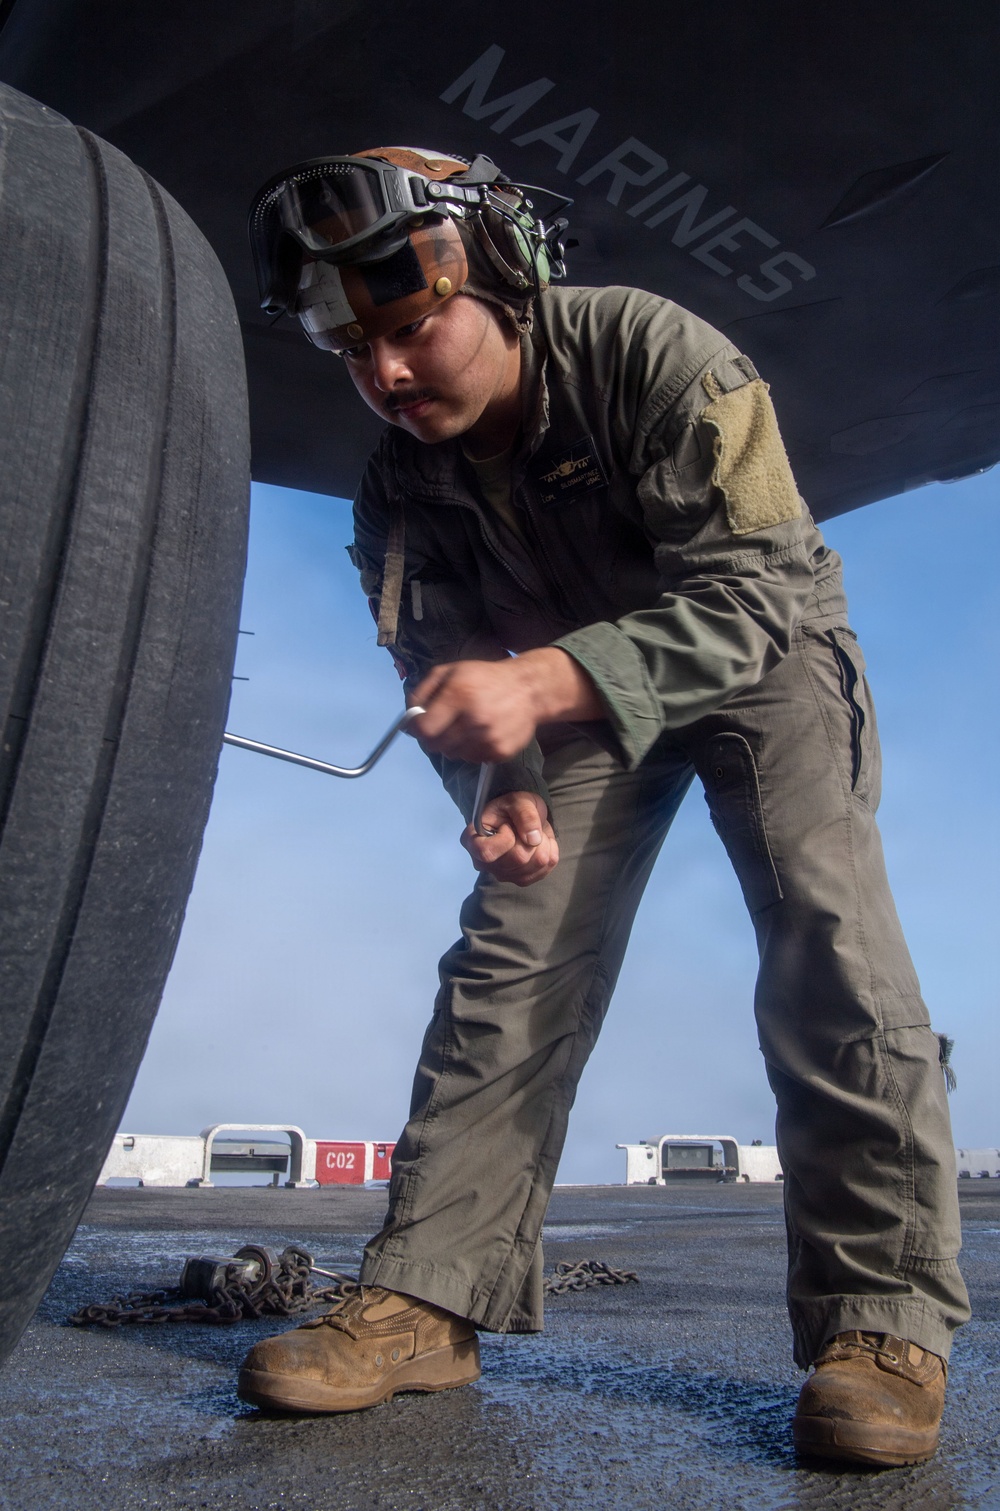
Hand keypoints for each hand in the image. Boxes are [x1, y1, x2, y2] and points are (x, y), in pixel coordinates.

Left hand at [411, 648, 603, 763]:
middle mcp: (473, 720)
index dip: (417, 729)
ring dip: (452, 744)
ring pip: (452, 755)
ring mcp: (488, 739)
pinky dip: (471, 750)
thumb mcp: (450, 672)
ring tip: (466, 727)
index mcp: (458, 695)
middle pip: (435, 745)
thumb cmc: (484, 678)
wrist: (529, 689)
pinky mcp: (500, 753)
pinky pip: (472, 759)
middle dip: (433, 737)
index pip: (423, 729)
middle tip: (444, 725)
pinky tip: (481, 733)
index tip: (421, 724)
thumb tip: (407, 720)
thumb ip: (422, 692)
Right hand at [461, 791, 558, 885]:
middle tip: (525, 827)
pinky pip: (545, 869)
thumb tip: (533, 839)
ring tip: (533, 834)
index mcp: (473, 840)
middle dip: (530, 838)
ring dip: (543, 844)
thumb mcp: (517, 801)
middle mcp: (484, 863)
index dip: (505, 839)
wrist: (521, 817)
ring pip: (535, 864)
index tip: (508, 825)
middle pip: (518, 859)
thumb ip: (525, 815)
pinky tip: (540, 844)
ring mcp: (503, 874)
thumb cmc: (512, 807)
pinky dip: (549, 852)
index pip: (486, 852)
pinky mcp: (521, 879)